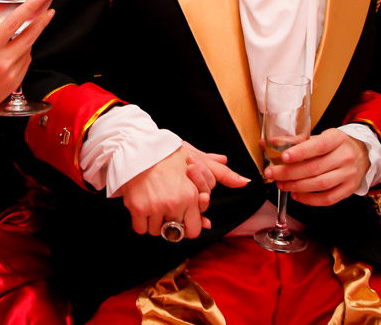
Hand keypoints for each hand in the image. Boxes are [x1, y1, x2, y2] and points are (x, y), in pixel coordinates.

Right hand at [0, 0, 53, 121]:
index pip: (14, 23)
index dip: (29, 8)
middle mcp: (2, 61)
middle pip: (30, 36)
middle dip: (42, 22)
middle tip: (49, 11)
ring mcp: (11, 73)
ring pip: (28, 49)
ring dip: (29, 38)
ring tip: (19, 35)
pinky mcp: (15, 83)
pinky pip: (26, 62)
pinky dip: (24, 53)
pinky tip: (15, 51)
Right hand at [117, 145, 249, 239]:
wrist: (137, 146)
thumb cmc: (166, 152)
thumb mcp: (197, 159)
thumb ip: (221, 173)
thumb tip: (244, 182)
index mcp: (191, 195)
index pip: (195, 229)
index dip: (189, 224)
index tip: (182, 215)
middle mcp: (175, 203)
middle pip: (175, 233)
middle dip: (173, 225)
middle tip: (167, 210)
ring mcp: (155, 207)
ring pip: (157, 231)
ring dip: (155, 223)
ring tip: (154, 203)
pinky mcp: (138, 208)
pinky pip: (141, 229)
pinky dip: (140, 222)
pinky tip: (143, 207)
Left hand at [263, 128, 369, 205]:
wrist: (360, 155)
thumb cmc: (333, 146)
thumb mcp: (318, 137)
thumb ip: (294, 141)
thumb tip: (266, 143)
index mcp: (337, 138)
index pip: (318, 146)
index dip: (300, 152)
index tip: (283, 157)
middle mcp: (345, 156)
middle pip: (315, 168)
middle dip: (290, 172)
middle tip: (272, 173)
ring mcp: (349, 174)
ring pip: (321, 184)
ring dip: (297, 186)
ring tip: (281, 185)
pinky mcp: (348, 189)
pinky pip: (328, 198)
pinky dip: (310, 199)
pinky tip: (296, 195)